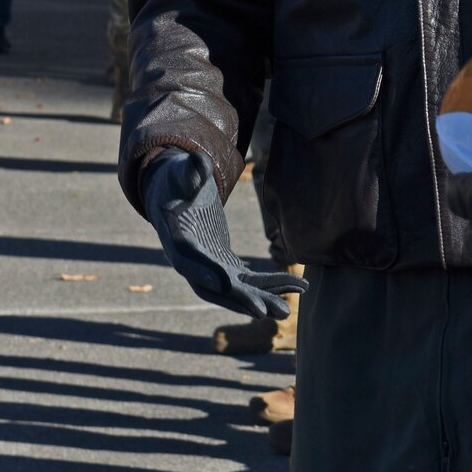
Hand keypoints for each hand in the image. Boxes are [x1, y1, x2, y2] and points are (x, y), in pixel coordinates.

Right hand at [142, 150, 307, 318]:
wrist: (177, 193)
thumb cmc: (180, 180)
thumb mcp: (184, 172)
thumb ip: (191, 169)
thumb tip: (200, 161)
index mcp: (177, 238)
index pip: (189, 259)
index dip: (206, 272)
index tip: (227, 284)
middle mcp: (191, 261)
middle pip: (214, 285)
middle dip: (238, 298)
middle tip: (263, 310)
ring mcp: (209, 266)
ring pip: (235, 288)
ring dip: (259, 299)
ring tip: (285, 310)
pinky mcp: (224, 265)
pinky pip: (247, 279)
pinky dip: (268, 285)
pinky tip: (294, 286)